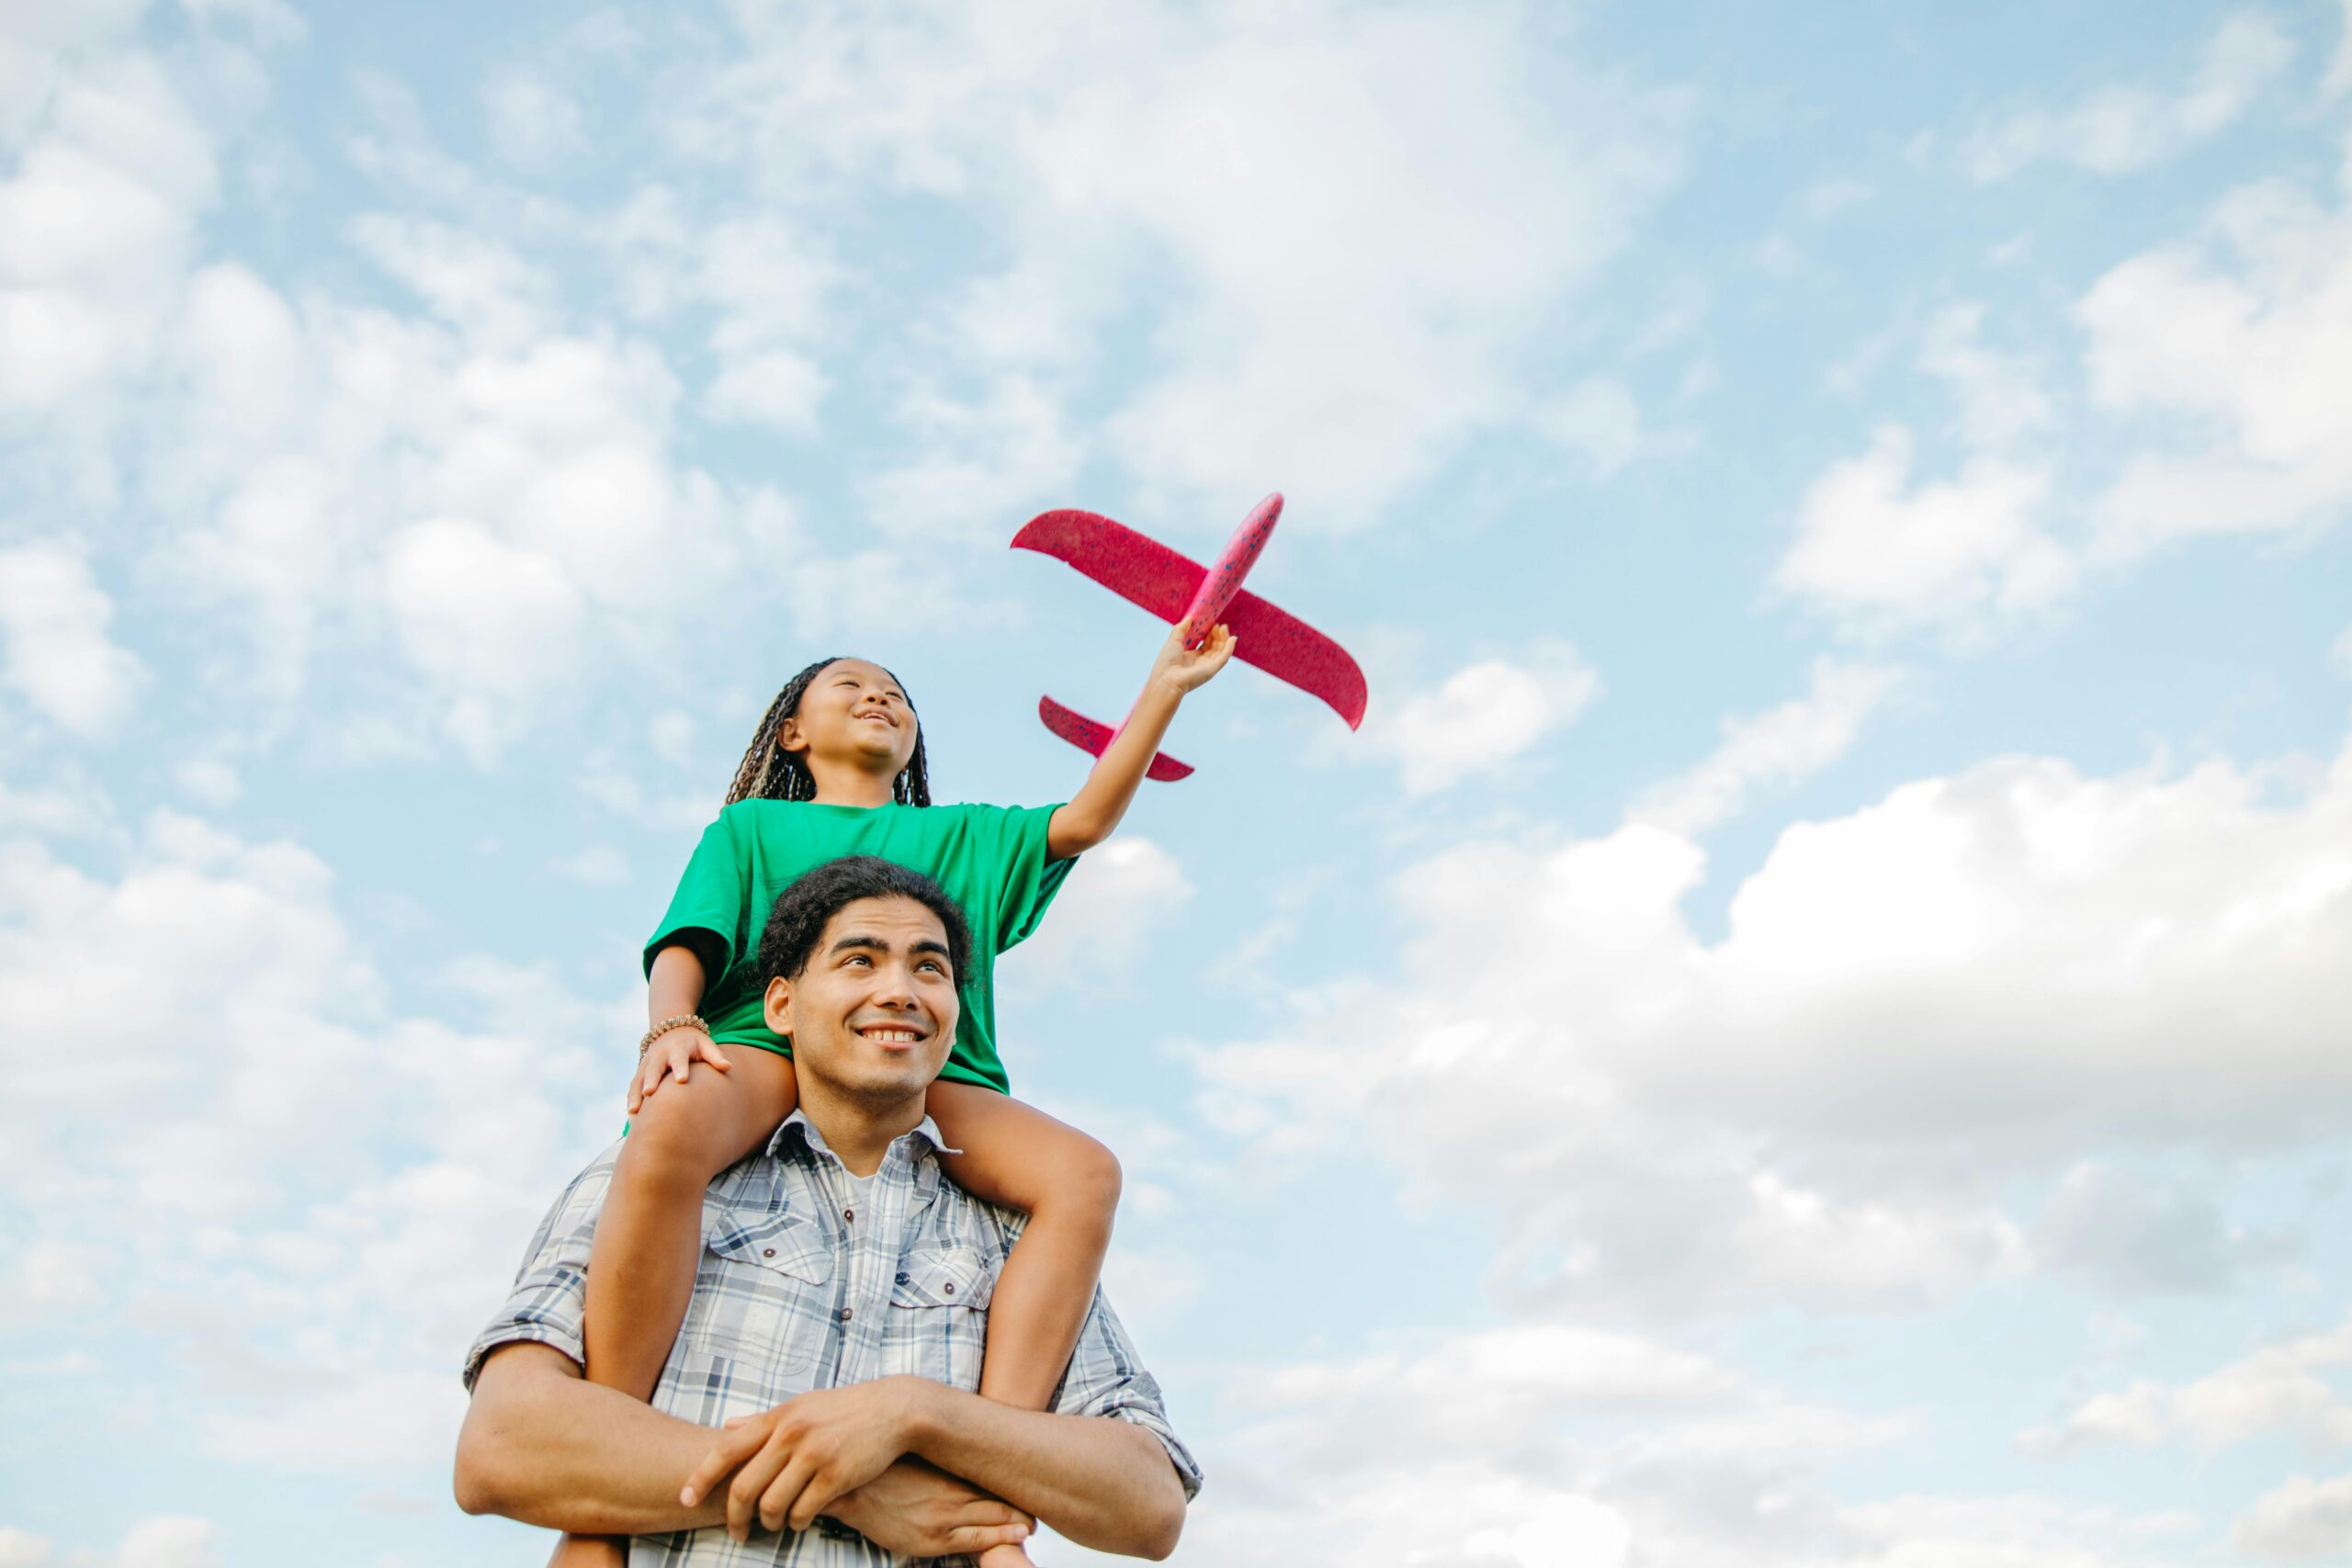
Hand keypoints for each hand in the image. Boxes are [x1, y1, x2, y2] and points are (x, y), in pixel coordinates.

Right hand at [629, 1028, 729, 1112]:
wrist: (672, 1032)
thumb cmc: (693, 1044)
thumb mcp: (705, 1045)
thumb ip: (715, 1056)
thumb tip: (728, 1067)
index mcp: (678, 1048)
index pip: (679, 1058)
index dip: (680, 1068)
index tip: (682, 1080)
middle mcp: (659, 1056)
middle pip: (654, 1068)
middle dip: (651, 1080)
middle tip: (649, 1093)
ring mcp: (647, 1064)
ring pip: (639, 1079)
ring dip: (635, 1094)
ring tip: (634, 1111)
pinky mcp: (640, 1073)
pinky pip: (633, 1087)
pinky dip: (631, 1100)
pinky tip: (632, 1117)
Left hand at [681, 1376, 928, 1540]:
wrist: (894, 1410)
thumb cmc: (843, 1409)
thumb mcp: (801, 1405)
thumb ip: (764, 1420)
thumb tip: (727, 1426)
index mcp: (778, 1417)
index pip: (726, 1450)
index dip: (700, 1478)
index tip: (684, 1499)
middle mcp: (791, 1435)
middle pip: (744, 1487)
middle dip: (734, 1516)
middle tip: (736, 1531)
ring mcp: (814, 1456)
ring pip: (772, 1505)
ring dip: (768, 1523)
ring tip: (774, 1525)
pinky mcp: (837, 1476)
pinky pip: (804, 1512)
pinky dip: (797, 1523)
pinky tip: (801, 1521)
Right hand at [823, 1457, 1032, 1558]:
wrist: (852, 1488)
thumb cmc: (886, 1468)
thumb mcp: (923, 1455)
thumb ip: (948, 1458)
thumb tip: (970, 1448)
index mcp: (951, 1470)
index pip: (996, 1479)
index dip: (1017, 1485)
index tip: (1032, 1487)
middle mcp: (952, 1493)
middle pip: (1001, 1502)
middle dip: (1022, 1510)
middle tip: (1038, 1513)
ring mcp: (943, 1519)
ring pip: (995, 1524)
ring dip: (1016, 1527)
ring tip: (1030, 1528)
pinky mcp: (932, 1541)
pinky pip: (976, 1543)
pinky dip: (999, 1541)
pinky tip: (1016, 1540)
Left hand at [1151, 619, 1236, 695]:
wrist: (1167, 678)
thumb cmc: (1167, 662)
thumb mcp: (1173, 640)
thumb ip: (1182, 628)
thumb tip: (1190, 617)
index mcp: (1190, 657)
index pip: (1203, 644)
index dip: (1208, 634)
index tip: (1210, 623)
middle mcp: (1199, 662)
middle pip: (1213, 647)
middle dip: (1217, 635)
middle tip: (1218, 624)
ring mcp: (1207, 666)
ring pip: (1220, 651)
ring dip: (1223, 639)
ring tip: (1223, 627)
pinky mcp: (1212, 669)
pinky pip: (1224, 657)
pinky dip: (1230, 648)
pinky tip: (1232, 638)